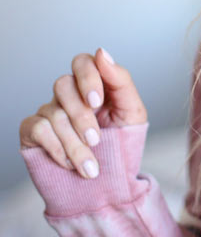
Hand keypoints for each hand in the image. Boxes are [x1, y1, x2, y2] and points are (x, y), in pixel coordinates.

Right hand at [19, 48, 146, 178]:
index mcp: (95, 84)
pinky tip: (68, 164)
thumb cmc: (122, 144)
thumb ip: (120, 80)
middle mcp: (69, 94)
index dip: (87, 78)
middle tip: (96, 139)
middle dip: (81, 115)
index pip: (83, 62)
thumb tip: (102, 52)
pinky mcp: (33, 132)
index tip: (97, 102)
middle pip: (62, 84)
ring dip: (74, 143)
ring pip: (53, 112)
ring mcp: (49, 111)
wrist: (107, 185)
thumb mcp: (132, 111)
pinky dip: (56, 148)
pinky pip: (37, 129)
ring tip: (90, 165)